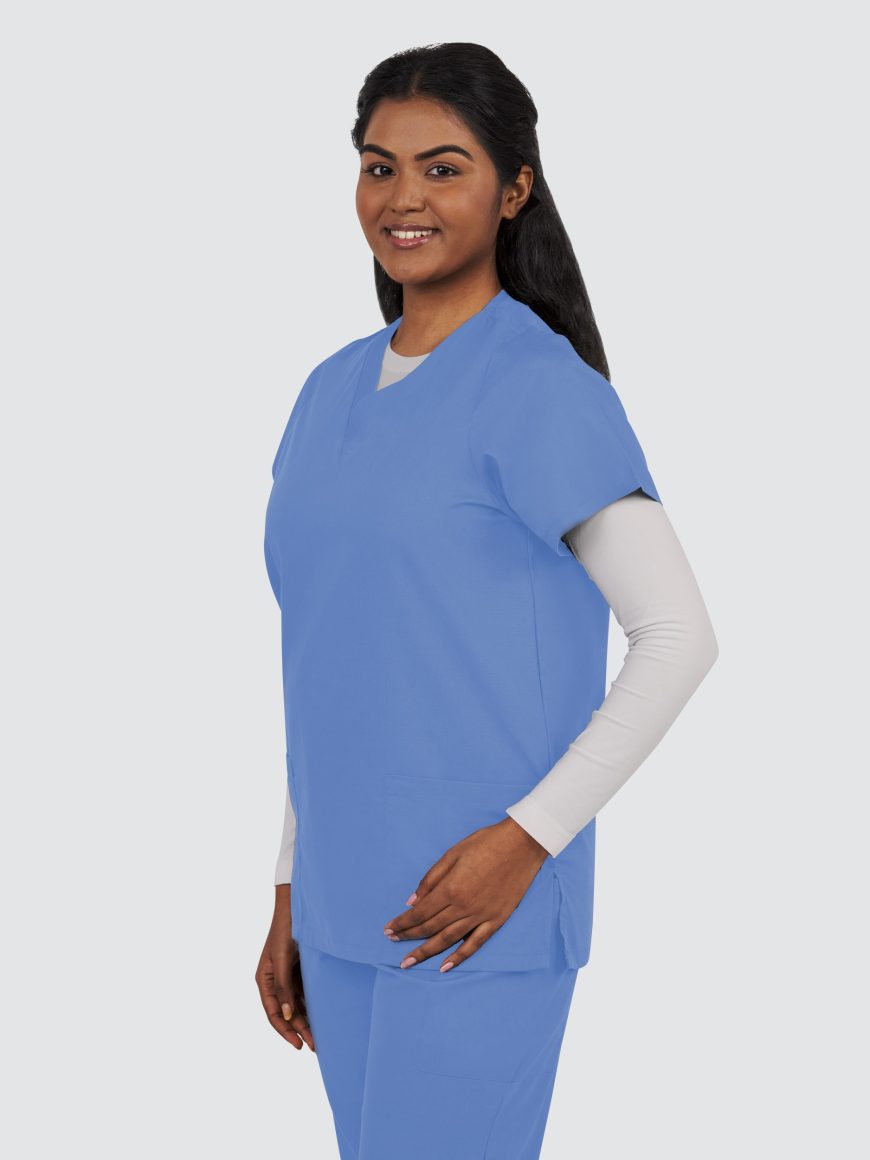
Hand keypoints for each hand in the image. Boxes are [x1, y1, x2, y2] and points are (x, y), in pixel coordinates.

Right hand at [255, 884, 315, 1051]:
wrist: (298, 905)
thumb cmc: (286, 928)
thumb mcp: (283, 958)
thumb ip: (284, 987)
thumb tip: (287, 1017)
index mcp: (264, 979)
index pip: (274, 1013)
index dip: (285, 1031)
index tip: (299, 1045)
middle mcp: (274, 980)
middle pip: (286, 1012)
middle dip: (299, 1029)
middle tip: (315, 1045)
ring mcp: (288, 975)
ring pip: (296, 1004)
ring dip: (306, 1019)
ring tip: (320, 1035)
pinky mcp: (299, 969)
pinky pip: (305, 992)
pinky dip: (312, 1004)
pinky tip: (322, 1014)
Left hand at [382, 816, 549, 971]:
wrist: (522, 843)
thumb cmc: (485, 843)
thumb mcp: (452, 853)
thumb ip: (431, 879)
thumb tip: (412, 902)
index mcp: (451, 888)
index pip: (420, 912)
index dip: (402, 922)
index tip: (388, 929)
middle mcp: (463, 906)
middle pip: (430, 928)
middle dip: (408, 937)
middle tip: (392, 943)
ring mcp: (481, 915)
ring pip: (448, 939)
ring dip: (426, 952)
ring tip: (409, 961)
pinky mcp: (497, 920)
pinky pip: (475, 943)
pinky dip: (460, 957)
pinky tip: (445, 966)